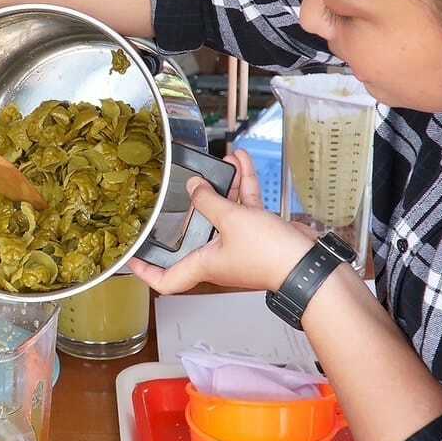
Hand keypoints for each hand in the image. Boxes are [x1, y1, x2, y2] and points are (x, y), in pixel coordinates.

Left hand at [129, 150, 314, 294]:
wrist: (307, 263)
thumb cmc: (268, 254)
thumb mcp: (231, 221)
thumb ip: (208, 201)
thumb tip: (193, 187)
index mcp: (204, 264)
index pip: (166, 279)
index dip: (146, 271)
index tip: (134, 258)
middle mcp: (219, 256)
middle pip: (195, 232)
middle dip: (191, 206)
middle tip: (181, 185)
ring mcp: (239, 243)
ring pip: (224, 211)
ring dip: (222, 185)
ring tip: (219, 161)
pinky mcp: (259, 232)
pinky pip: (245, 206)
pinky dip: (243, 184)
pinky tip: (241, 161)